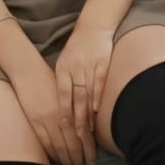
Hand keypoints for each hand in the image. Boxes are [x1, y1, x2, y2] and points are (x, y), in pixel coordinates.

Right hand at [11, 61, 96, 164]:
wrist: (29, 70)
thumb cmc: (50, 79)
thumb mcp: (68, 92)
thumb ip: (76, 108)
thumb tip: (85, 126)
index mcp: (72, 107)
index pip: (84, 134)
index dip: (89, 149)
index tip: (93, 160)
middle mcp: (61, 115)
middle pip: (74, 142)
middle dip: (80, 156)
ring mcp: (46, 119)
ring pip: (59, 145)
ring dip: (66, 157)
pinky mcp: (34, 121)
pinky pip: (45, 142)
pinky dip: (52, 152)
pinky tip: (56, 158)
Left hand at [54, 23, 113, 143]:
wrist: (93, 27)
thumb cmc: (77, 49)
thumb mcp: (64, 63)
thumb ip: (63, 82)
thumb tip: (62, 106)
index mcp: (62, 69)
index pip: (63, 95)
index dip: (64, 112)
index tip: (64, 128)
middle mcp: (75, 69)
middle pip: (75, 99)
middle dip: (76, 119)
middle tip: (78, 136)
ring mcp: (89, 67)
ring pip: (87, 95)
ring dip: (88, 114)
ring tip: (88, 131)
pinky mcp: (102, 64)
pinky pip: (99, 85)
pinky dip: (98, 99)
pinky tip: (98, 113)